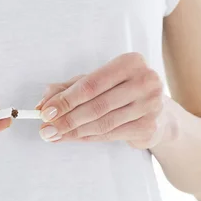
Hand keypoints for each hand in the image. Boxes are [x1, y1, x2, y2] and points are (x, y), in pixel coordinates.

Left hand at [36, 52, 170, 148]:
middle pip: (96, 106)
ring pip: (103, 123)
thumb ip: (67, 89)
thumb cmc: (120, 90)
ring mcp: (150, 105)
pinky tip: (72, 138)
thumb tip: (42, 104)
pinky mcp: (149, 126)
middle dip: (66, 120)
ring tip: (54, 135)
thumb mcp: (94, 82)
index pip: (91, 84)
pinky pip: (110, 135)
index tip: (45, 112)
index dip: (65, 100)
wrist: (158, 111)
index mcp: (130, 62)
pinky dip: (87, 138)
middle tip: (46, 129)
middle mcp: (144, 81)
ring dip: (74, 132)